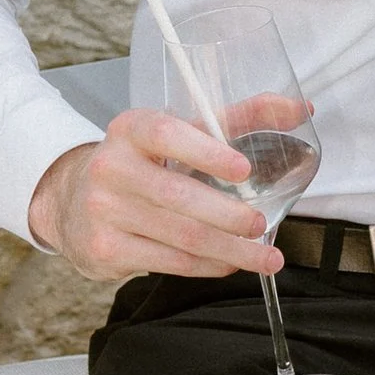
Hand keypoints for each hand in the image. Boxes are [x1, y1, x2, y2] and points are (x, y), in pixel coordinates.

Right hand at [27, 106, 278, 285]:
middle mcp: (111, 167)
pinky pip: (168, 262)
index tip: (244, 170)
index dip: (206, 151)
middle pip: (177, 195)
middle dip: (228, 215)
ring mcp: (104, 211)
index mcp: (131, 129)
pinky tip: (229, 264)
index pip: (166, 133)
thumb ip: (239, 118)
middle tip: (261, 225)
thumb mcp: (179, 132)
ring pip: (179, 236)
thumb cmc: (143, 163)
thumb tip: (303, 108)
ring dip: (229, 250)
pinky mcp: (105, 249)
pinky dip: (206, 266)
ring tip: (265, 257)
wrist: (72, 202)